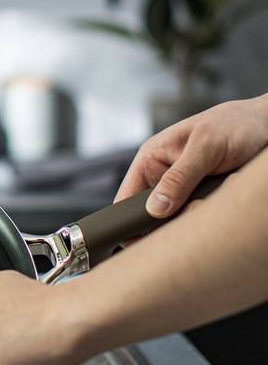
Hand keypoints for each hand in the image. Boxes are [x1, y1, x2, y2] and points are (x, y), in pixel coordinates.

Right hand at [115, 96, 267, 216]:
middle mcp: (163, 178)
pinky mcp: (203, 199)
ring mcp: (184, 191)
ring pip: (178, 220)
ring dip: (198, 215)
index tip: (139, 240)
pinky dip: (213, 215)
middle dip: (175, 218)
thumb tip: (155, 209)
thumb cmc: (236, 124)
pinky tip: (224, 199)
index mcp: (151, 160)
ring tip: (218, 194)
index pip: (127, 197)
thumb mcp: (206, 146)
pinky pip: (200, 218)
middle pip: (152, 216)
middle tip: (197, 208)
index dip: (128, 220)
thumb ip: (179, 177)